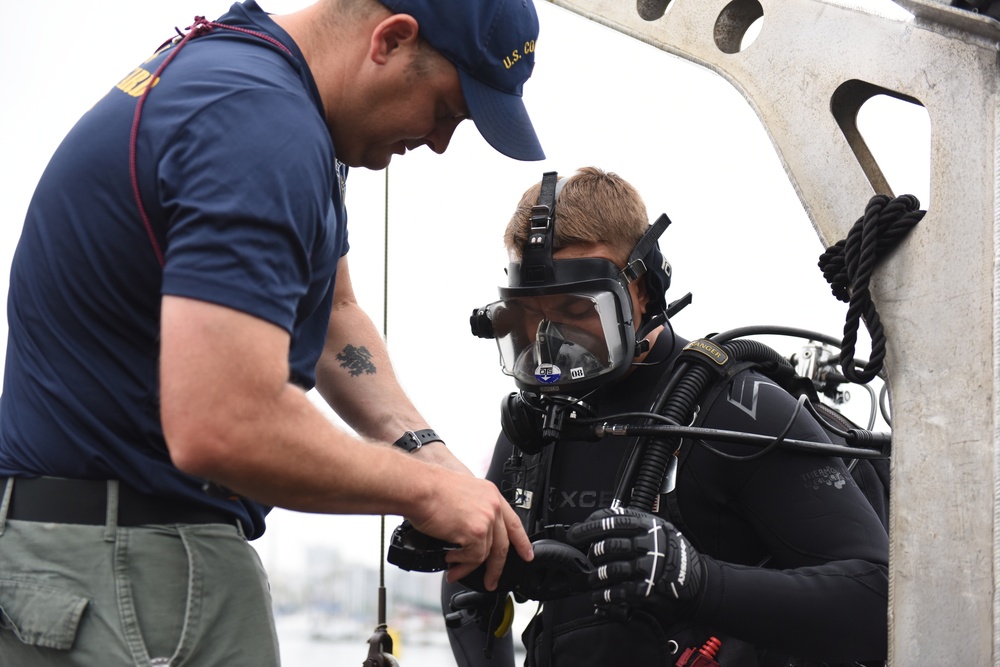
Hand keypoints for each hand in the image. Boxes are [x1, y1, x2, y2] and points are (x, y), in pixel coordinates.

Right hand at [409, 469, 532, 590]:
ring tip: (454, 569)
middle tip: (491, 581)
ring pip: (485, 555)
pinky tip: (449, 559)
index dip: (521, 541)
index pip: (513, 522)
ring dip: (468, 566)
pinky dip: (460, 563)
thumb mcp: (462, 493)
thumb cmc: (430, 488)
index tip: (527, 554)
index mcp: (491, 494)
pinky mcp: (475, 532)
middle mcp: (492, 506)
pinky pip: (473, 557)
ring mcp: (486, 520)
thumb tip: (469, 536)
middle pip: (503, 544)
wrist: (419, 488)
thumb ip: (473, 512)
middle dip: (497, 568)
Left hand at [566, 507, 704, 613]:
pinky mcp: (650, 588)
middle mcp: (650, 543)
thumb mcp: (658, 529)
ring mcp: (651, 566)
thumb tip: (598, 522)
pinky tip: (600, 597)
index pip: (613, 519)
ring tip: (591, 580)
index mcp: (649, 525)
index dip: (590, 526)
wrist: (699, 581)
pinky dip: (606, 595)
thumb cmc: (674, 554)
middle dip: (592, 552)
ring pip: (613, 568)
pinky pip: (622, 591)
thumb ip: (633, 524)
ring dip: (597, 576)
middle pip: (610, 544)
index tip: (576, 533)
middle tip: (586, 558)